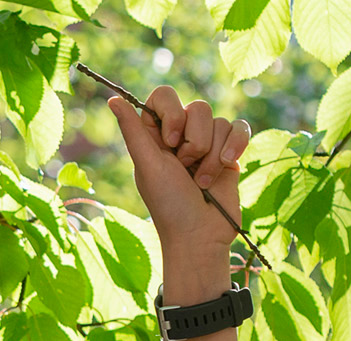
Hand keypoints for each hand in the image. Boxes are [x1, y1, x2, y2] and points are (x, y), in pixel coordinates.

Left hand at [108, 86, 253, 254]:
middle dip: (194, 141)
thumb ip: (132, 131)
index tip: (170, 142)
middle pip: (197, 108)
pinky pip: (239, 128)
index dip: (171, 114)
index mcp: (155, 136)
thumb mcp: (148, 166)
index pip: (164, 96)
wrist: (201, 234)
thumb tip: (112, 98)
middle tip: (185, 168)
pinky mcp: (230, 153)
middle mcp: (181, 136)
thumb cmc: (169, 204)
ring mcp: (207, 144)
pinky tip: (228, 166)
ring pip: (219, 121)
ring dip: (211, 156)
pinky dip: (235, 146)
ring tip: (201, 181)